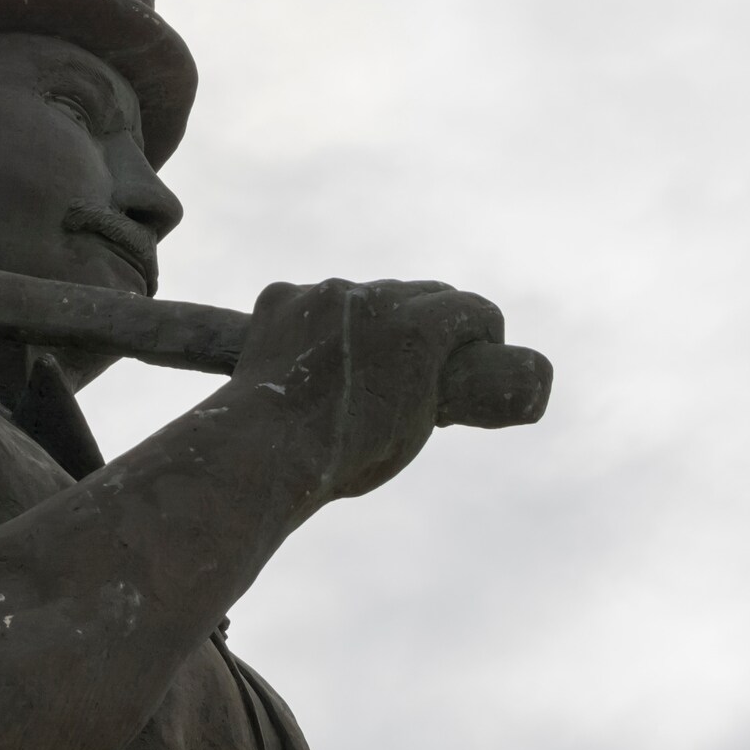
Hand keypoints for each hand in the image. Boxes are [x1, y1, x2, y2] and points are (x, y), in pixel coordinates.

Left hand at [232, 278, 502, 504]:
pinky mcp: (281, 297)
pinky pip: (311, 303)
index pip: (472, 309)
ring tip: (360, 365)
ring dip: (373, 321)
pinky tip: (310, 361)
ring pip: (365, 297)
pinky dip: (318, 325)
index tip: (483, 349)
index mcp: (419, 328)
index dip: (485, 331)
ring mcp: (324, 293)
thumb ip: (433, 386)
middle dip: (434, 320)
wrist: (264, 450)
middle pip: (422, 293)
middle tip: (431, 356)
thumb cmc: (347, 456)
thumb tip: (440, 375)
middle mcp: (374, 298)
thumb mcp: (415, 426)